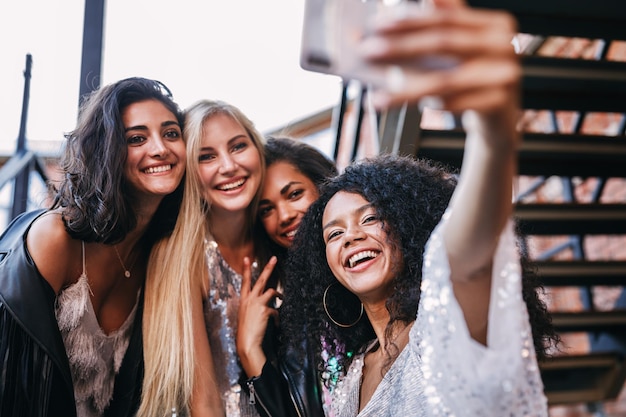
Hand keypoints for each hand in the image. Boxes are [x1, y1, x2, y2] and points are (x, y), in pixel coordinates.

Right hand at [236, 256, 279, 377]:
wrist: (247, 343)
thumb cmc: (246, 331)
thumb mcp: (246, 315)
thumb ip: (253, 306)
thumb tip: (265, 302)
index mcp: (244, 300)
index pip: (244, 281)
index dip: (245, 269)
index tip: (247, 258)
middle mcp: (250, 299)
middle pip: (260, 280)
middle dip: (268, 268)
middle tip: (274, 258)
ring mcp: (257, 304)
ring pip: (271, 292)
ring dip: (278, 295)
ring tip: (281, 298)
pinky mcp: (264, 310)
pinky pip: (275, 311)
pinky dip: (276, 318)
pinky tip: (275, 325)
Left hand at [360, 0, 519, 113]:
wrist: (498, 121)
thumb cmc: (472, 81)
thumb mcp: (458, 52)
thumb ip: (436, 28)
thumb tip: (392, 14)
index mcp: (495, 24)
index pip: (445, 18)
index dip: (409, 21)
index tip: (376, 25)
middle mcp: (505, 45)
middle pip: (444, 43)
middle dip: (401, 47)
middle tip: (367, 52)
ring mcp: (506, 75)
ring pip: (445, 81)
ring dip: (405, 89)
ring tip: (377, 99)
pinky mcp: (500, 104)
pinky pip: (455, 105)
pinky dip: (428, 106)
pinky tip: (405, 107)